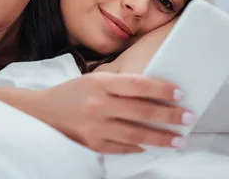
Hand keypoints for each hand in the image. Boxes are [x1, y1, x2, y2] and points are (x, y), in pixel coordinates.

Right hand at [35, 72, 193, 153]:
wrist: (40, 112)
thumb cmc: (70, 93)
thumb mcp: (92, 80)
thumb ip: (119, 85)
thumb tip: (154, 92)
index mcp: (99, 84)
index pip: (138, 85)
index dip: (162, 89)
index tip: (180, 93)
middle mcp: (98, 105)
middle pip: (142, 110)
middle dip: (169, 115)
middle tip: (188, 117)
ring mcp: (95, 127)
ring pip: (136, 134)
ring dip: (161, 137)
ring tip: (179, 139)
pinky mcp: (92, 144)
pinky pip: (122, 148)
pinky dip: (138, 148)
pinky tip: (150, 147)